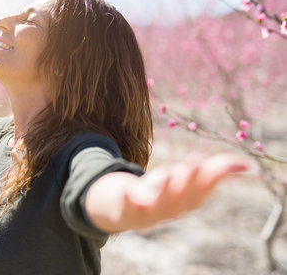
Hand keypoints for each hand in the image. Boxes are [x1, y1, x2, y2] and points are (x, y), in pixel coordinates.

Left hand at [122, 154, 248, 228]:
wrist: (128, 212)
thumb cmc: (164, 192)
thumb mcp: (187, 179)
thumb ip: (214, 170)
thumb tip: (245, 164)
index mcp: (187, 202)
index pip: (201, 190)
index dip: (208, 176)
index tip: (212, 159)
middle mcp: (171, 208)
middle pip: (182, 195)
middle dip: (188, 180)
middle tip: (194, 163)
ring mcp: (150, 210)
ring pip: (159, 201)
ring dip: (164, 188)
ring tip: (166, 174)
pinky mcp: (128, 208)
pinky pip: (129, 207)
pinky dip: (128, 201)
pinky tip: (126, 192)